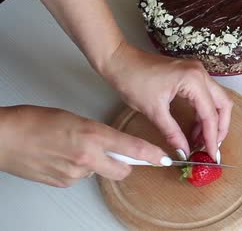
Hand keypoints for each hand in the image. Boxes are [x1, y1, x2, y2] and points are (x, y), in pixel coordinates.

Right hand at [0, 105, 168, 186]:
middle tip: (114, 152)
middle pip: (122, 170)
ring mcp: (75, 173)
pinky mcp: (63, 183)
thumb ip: (99, 133)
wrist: (4, 138)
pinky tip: (63, 156)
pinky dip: (78, 169)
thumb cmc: (34, 122)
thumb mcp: (76, 119)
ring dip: (95, 163)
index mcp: (93, 136)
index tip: (164, 158)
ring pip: (99, 172)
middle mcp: (87, 157)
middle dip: (124, 164)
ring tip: (73, 147)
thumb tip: (114, 143)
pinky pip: (81, 177)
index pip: (133, 148)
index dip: (152, 155)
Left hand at [101, 41, 232, 159]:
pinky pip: (205, 96)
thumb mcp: (154, 111)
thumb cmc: (133, 81)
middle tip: (211, 148)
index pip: (210, 113)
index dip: (212, 137)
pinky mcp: (191, 75)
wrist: (119, 61)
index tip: (211, 155)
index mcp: (194, 80)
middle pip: (223, 104)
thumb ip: (173, 133)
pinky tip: (194, 128)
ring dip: (212, 121)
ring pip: (216, 100)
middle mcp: (201, 73)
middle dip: (220, 128)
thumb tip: (184, 152)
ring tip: (200, 141)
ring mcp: (197, 72)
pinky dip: (203, 113)